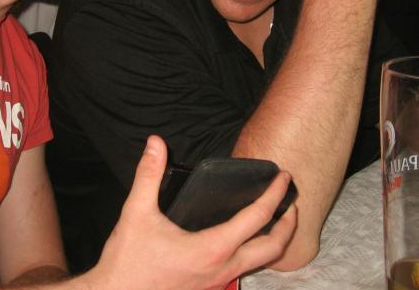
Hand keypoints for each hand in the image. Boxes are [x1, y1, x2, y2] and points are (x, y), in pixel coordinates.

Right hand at [89, 136, 296, 289]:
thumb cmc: (128, 259)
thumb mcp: (136, 212)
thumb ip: (148, 175)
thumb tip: (155, 143)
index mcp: (212, 248)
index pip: (257, 218)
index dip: (274, 194)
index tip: (283, 177)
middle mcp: (223, 268)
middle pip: (272, 248)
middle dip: (287, 224)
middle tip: (290, 201)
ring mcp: (217, 281)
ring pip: (260, 263)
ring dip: (274, 240)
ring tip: (274, 218)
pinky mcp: (209, 286)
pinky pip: (243, 268)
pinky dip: (254, 251)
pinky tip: (242, 237)